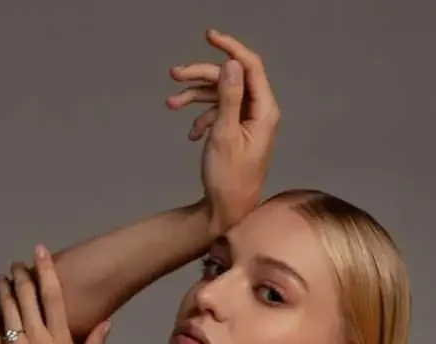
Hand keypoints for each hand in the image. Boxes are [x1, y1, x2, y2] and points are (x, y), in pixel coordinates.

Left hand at [0, 250, 111, 343]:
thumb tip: (107, 323)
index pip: (54, 298)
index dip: (46, 271)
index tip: (40, 251)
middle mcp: (38, 342)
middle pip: (27, 296)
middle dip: (20, 275)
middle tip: (16, 267)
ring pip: (7, 307)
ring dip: (3, 288)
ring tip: (1, 279)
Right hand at [167, 28, 279, 235]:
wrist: (228, 214)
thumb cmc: (229, 180)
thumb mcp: (224, 135)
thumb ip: (228, 97)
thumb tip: (231, 63)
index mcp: (264, 111)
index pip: (250, 66)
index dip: (230, 48)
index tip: (209, 37)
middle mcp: (259, 113)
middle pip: (230, 79)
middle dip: (201, 75)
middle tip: (174, 75)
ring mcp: (248, 123)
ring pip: (221, 95)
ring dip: (196, 97)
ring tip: (171, 103)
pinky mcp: (238, 132)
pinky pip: (219, 113)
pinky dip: (202, 118)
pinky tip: (190, 134)